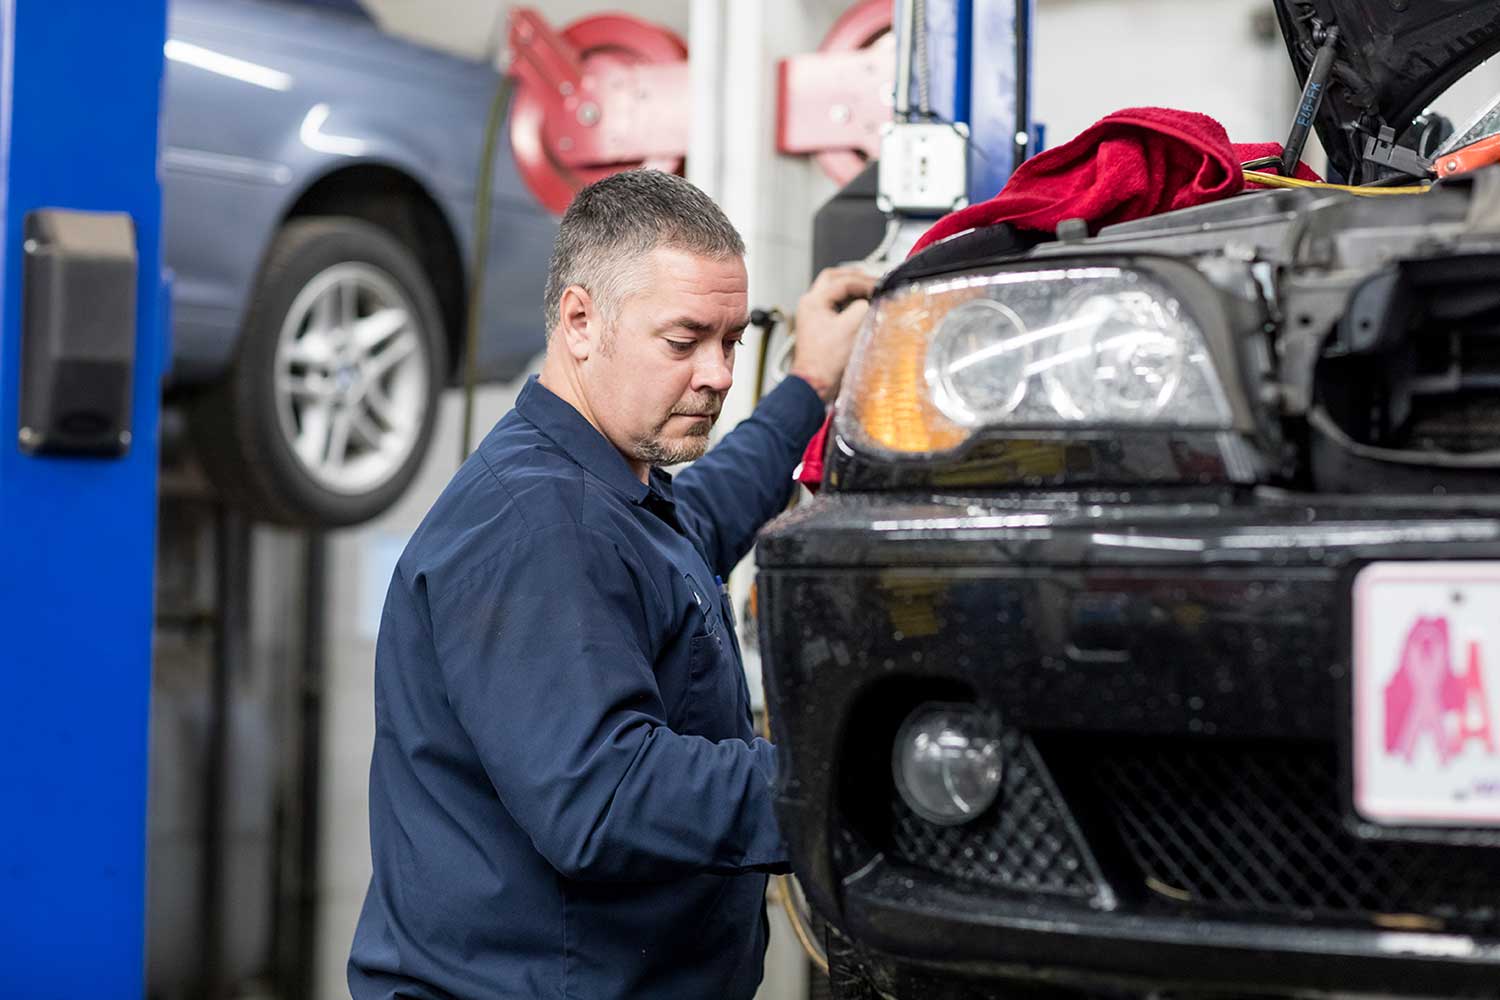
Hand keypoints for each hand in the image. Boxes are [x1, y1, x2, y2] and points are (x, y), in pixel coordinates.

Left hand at [788, 265, 877, 402]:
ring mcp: (813, 314)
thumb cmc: (825, 361)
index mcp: (813, 301)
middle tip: (871, 278)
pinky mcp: (818, 325)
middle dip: (854, 276)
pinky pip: (833, 304)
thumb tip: (871, 300)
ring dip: (850, 287)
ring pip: (832, 290)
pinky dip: (848, 300)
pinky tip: (860, 305)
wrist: (814, 382)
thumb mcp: (850, 329)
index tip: (878, 286)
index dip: (864, 282)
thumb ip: (862, 308)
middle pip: (832, 278)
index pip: (842, 281)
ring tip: (867, 288)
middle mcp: (810, 304)